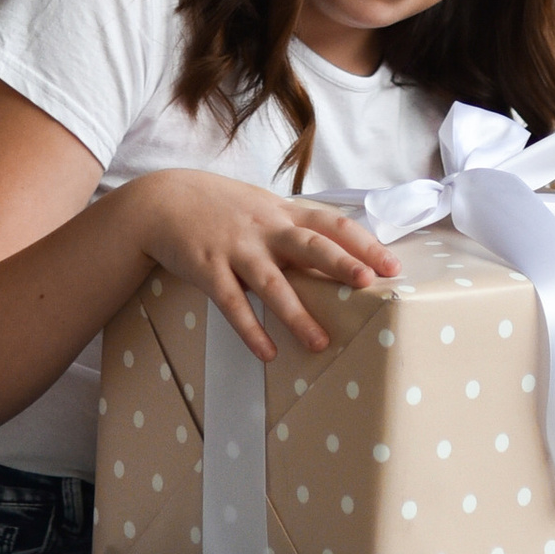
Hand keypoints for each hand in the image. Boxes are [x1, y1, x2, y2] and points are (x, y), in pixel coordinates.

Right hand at [125, 168, 396, 363]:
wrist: (162, 201)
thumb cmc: (221, 208)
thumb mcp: (262, 207)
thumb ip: (296, 227)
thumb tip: (341, 253)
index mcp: (282, 212)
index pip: (331, 223)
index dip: (363, 243)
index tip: (391, 265)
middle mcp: (264, 228)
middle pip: (309, 245)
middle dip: (339, 263)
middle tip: (367, 284)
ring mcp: (236, 248)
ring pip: (271, 282)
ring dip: (296, 313)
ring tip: (319, 342)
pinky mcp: (208, 268)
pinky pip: (231, 303)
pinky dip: (250, 328)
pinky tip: (267, 352)